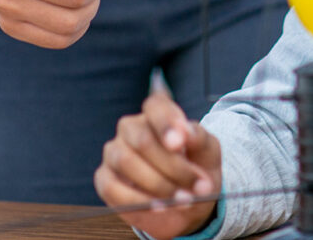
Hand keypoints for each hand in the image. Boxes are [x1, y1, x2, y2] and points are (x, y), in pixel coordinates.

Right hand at [96, 92, 222, 238]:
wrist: (189, 202)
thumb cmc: (197, 168)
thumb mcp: (207, 152)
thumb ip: (198, 138)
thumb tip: (186, 131)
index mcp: (157, 113)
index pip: (155, 106)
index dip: (166, 123)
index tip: (179, 144)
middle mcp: (131, 128)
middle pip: (142, 140)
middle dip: (172, 166)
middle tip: (198, 186)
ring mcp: (114, 152)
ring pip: (126, 162)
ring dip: (159, 185)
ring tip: (185, 200)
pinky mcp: (105, 180)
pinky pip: (113, 188)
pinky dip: (139, 201)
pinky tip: (161, 207)